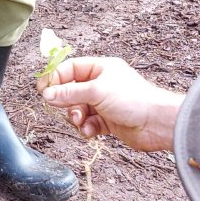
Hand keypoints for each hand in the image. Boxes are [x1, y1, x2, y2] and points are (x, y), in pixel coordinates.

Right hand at [38, 55, 183, 151]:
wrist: (156, 123)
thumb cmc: (133, 99)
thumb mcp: (96, 91)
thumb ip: (69, 93)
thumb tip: (47, 95)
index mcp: (100, 69)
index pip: (70, 69)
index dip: (55, 78)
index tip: (42, 90)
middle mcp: (101, 84)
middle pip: (71, 91)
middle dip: (66, 102)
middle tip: (62, 108)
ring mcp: (104, 103)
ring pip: (77, 109)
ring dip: (75, 117)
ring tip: (81, 121)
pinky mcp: (107, 121)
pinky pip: (87, 123)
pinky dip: (86, 128)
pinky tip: (90, 131)